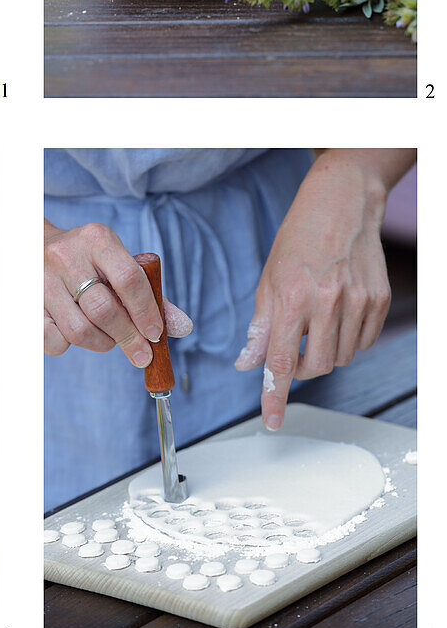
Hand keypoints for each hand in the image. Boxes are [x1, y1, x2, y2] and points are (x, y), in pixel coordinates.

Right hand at [45, 220, 192, 367]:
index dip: (146, 312)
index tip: (156, 334)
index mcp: (97, 239)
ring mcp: (43, 280)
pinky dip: (70, 346)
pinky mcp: (28, 302)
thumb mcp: (119, 262)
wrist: (36, 245)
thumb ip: (150, 294)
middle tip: (142, 353)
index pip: (129, 279)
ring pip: (79, 330)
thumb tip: (182, 327)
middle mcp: (67, 256)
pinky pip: (53, 340)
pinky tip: (76, 333)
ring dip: (102, 343)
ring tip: (109, 338)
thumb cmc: (88, 260)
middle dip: (129, 338)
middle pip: (104, 310)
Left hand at [235, 152, 391, 429]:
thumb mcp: (268, 278)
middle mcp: (328, 301)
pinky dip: (346, 339)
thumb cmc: (299, 238)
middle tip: (292, 348)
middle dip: (300, 367)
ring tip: (315, 320)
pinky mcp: (380, 301)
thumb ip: (260, 325)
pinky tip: (337, 313)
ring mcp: (359, 302)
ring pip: (341, 357)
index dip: (274, 395)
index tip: (272, 422)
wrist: (341, 205)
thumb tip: (248, 363)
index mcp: (292, 296)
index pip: (281, 360)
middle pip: (316, 366)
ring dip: (324, 352)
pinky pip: (362, 342)